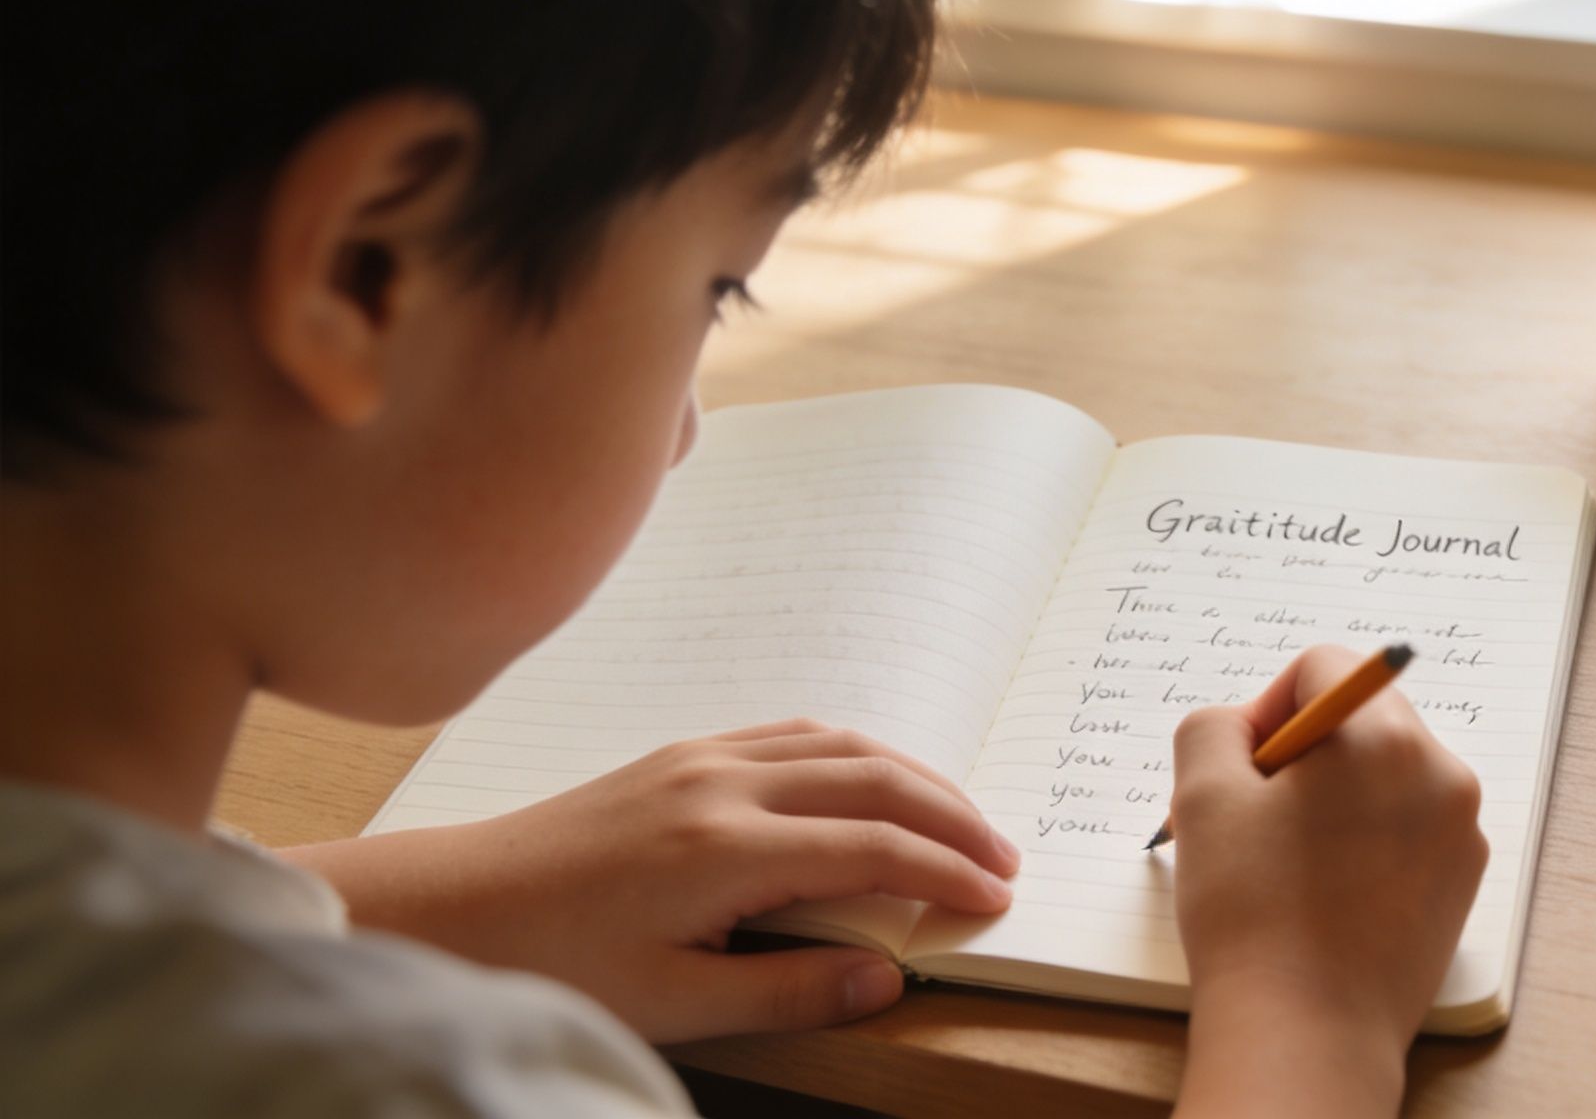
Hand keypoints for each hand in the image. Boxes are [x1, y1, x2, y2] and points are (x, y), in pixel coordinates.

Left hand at [286, 718, 1016, 1041]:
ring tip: (959, 820)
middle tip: (1003, 858)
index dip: (945, 871)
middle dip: (951, 814)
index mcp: (722, 849)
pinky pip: (793, 733)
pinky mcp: (680, 754)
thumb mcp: (670, 1003)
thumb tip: (884, 977)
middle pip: (873, 776)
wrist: (451, 908)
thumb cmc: (550, 961)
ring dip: (913, 775)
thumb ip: (786, 989)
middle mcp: (720, 785)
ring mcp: (699, 759)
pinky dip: (855, 752)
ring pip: (839, 742)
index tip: (995, 898)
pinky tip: (873, 781)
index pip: (871, 846)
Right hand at [1169, 645, 1488, 1118]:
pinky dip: (1365, 841)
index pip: (1323, 668)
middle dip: (1303, 754)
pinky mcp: (1463, 884)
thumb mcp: (1202, 796)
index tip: (1244, 771)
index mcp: (1385, 736)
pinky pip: (1408, 828)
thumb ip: (1213, 727)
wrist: (1306, 1035)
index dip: (1267, 708)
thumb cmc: (1253, 917)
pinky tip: (1324, 895)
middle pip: (1361, 718)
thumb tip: (1244, 728)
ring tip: (1288, 864)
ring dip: (1334, 798)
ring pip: (1385, 775)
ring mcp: (1461, 832)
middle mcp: (1442, 773)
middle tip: (1256, 819)